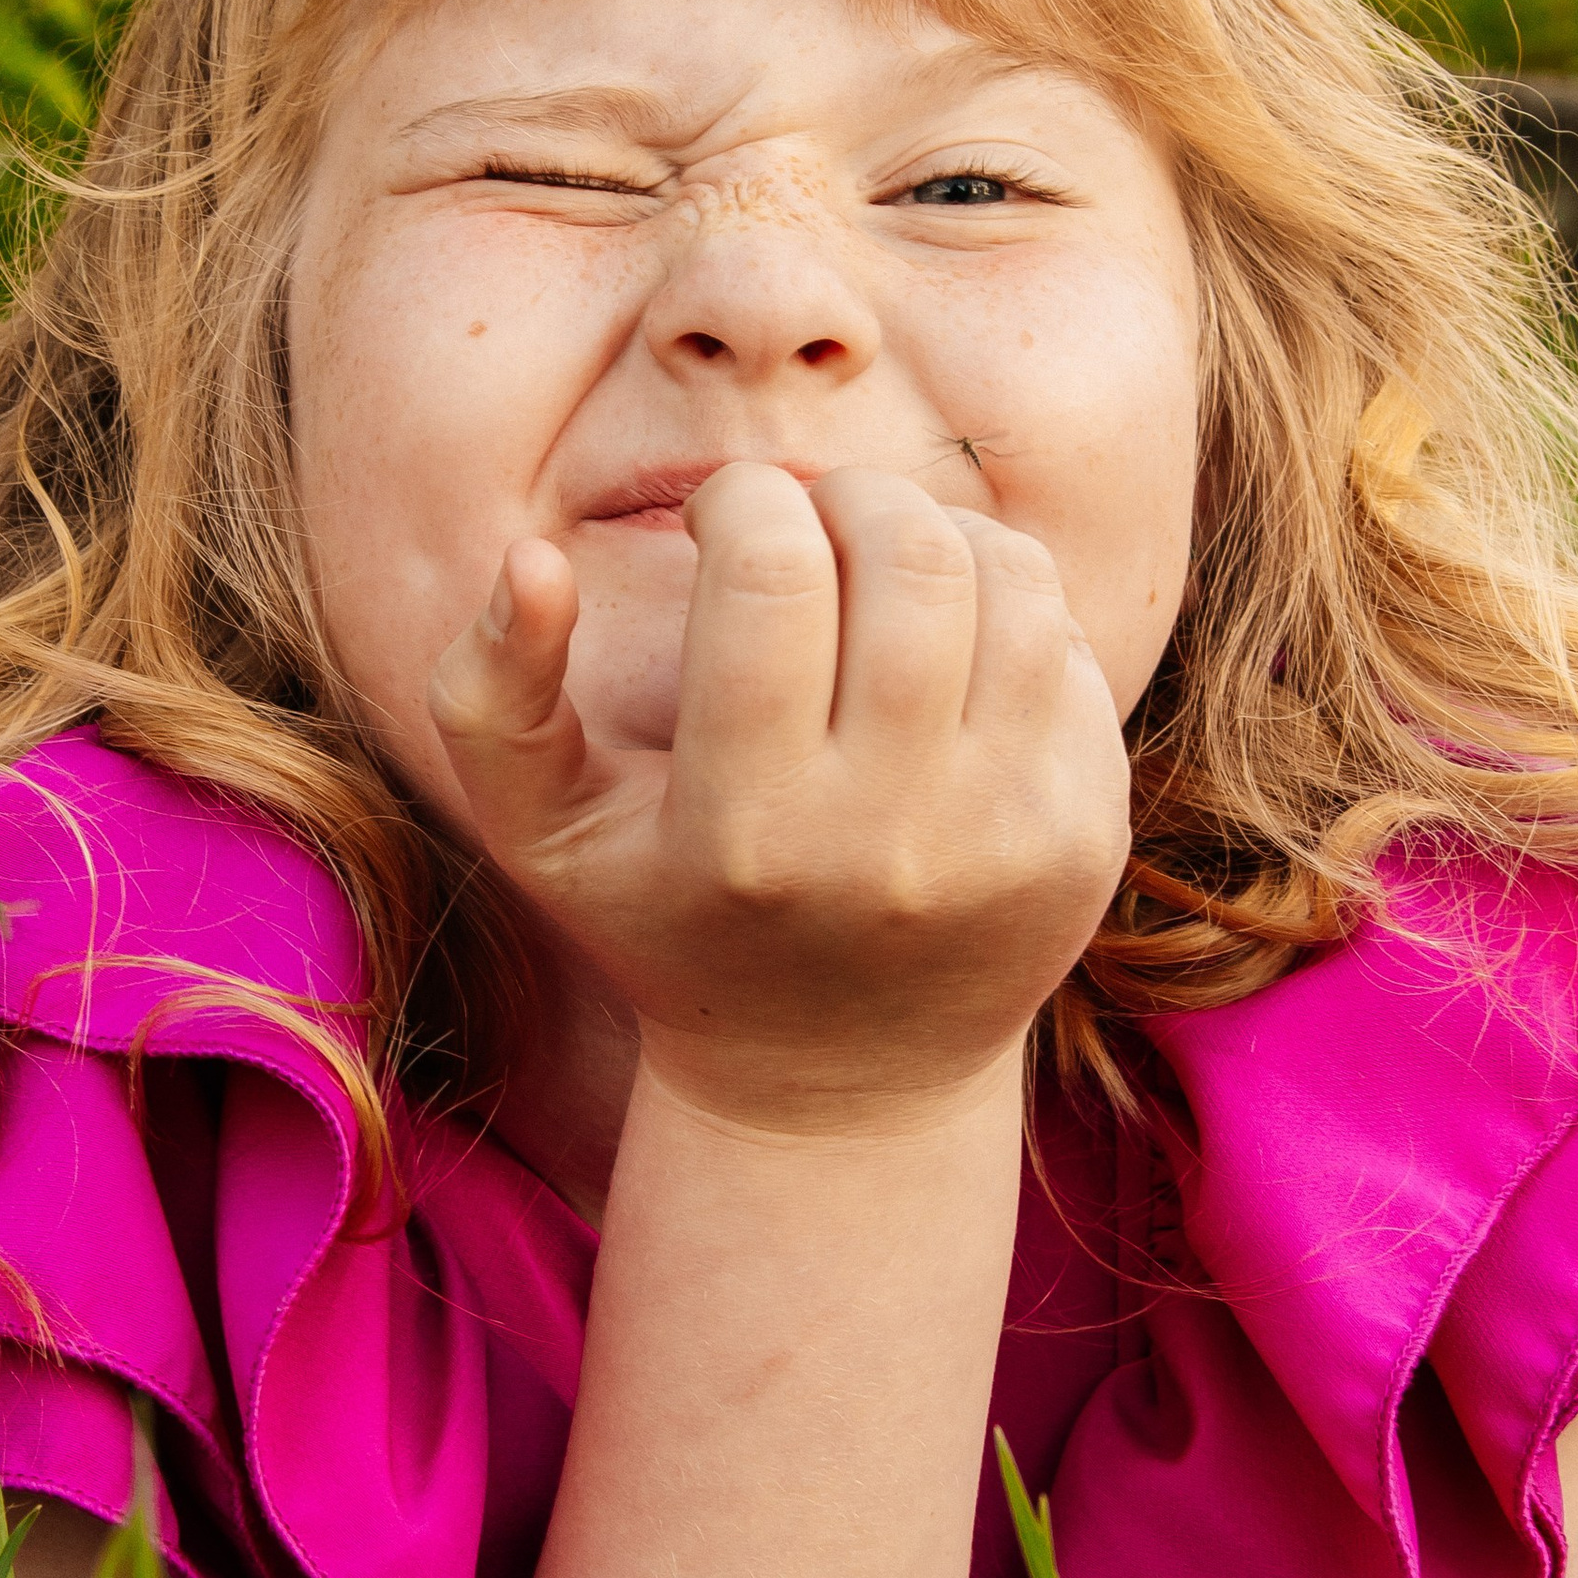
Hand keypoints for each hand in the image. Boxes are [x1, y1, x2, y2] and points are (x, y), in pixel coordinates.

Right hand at [426, 464, 1128, 1132]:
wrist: (840, 1078)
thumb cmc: (669, 918)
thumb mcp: (543, 831)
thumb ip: (491, 694)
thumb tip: (533, 555)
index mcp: (746, 831)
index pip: (770, 576)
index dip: (740, 502)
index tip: (719, 520)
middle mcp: (891, 841)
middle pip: (906, 558)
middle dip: (846, 498)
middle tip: (806, 525)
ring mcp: (1009, 840)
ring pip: (1006, 580)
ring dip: (933, 532)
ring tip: (875, 565)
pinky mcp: (1086, 836)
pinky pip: (1066, 644)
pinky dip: (1004, 605)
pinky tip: (942, 647)